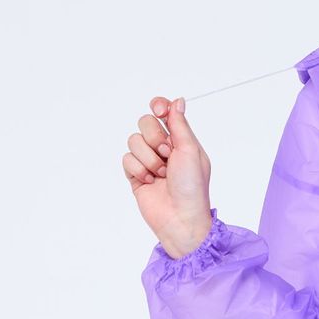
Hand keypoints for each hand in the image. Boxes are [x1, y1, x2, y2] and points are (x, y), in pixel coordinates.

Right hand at [122, 96, 213, 256]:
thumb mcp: (191, 150)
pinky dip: (138, 170)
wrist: (180, 218)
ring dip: (149, 158)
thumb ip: (180, 124)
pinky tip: (150, 182)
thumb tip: (177, 100)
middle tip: (168, 155)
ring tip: (161, 174)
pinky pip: (126, 158)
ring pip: (133, 140)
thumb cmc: (192, 187)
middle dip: (155, 137)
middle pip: (145, 122)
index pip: (164, 111)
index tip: (159, 112)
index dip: (158, 106)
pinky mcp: (135, 175)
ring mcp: (148, 161)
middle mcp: (163, 148)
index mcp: (181, 140)